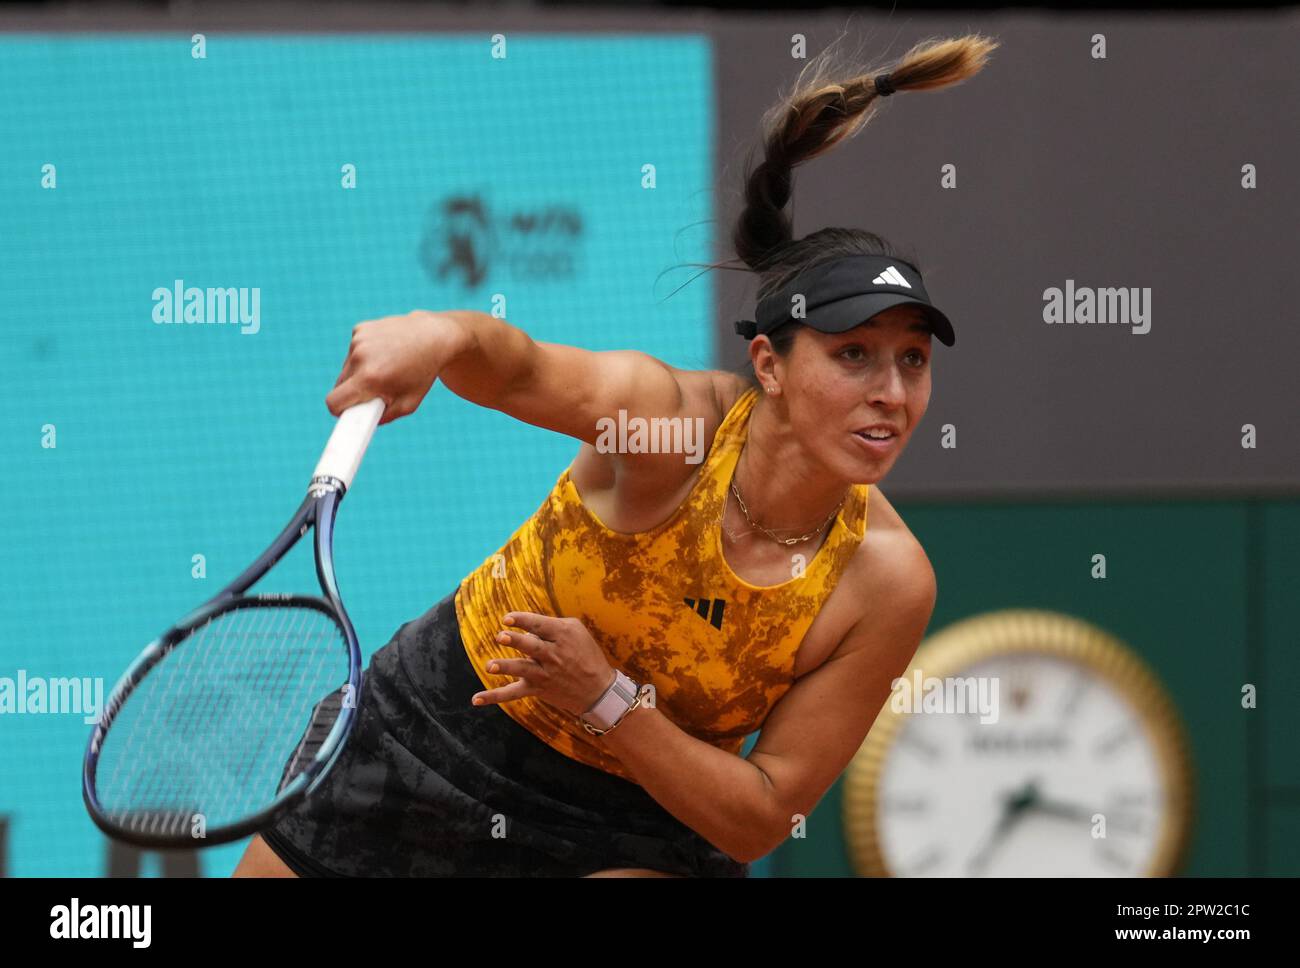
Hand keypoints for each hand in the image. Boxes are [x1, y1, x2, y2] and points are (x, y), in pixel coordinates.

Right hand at [326, 310, 470, 424]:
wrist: (433, 337)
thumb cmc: (422, 373)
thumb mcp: (408, 404)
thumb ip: (383, 417)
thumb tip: (361, 424)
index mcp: (370, 378)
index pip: (334, 402)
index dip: (339, 411)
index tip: (345, 414)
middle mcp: (360, 357)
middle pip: (340, 385)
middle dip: (353, 392)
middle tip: (375, 391)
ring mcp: (359, 340)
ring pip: (346, 368)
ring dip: (359, 373)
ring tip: (385, 368)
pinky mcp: (360, 329)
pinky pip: (353, 351)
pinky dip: (364, 355)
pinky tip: (384, 352)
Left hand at [472, 612, 616, 716]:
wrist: (598, 690)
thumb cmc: (586, 654)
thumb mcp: (576, 632)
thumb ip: (552, 625)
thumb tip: (526, 625)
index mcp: (563, 635)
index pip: (539, 625)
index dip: (522, 620)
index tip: (507, 619)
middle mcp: (554, 654)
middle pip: (532, 646)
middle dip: (516, 641)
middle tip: (501, 637)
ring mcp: (545, 673)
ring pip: (523, 669)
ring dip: (506, 667)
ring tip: (491, 666)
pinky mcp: (537, 689)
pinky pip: (513, 693)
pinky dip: (494, 697)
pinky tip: (475, 699)